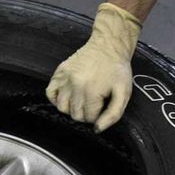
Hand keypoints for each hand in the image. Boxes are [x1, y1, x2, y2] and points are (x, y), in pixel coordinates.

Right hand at [46, 3, 140, 131]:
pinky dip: (57, 99)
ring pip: (62, 108)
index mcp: (92, 91)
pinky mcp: (59, 72)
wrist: (108, 45)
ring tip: (82, 100)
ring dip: (72, 108)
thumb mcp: (124, 93)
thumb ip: (113, 114)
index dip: (97, 115)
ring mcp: (65, 78)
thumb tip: (98, 129)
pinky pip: (50, 93)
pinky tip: (68, 96)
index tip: (102, 106)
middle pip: (75, 115)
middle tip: (94, 103)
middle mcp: (75, 85)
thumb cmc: (117, 69)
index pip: (89, 118)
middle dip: (85, 113)